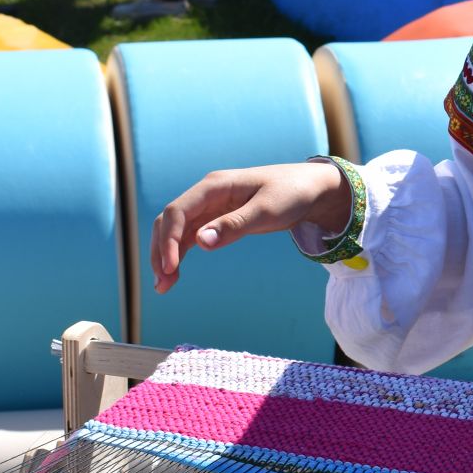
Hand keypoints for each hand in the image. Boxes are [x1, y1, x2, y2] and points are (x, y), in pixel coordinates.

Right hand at [149, 162, 351, 293]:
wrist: (312, 189)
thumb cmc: (292, 194)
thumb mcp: (267, 211)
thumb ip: (234, 225)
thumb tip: (200, 241)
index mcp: (215, 186)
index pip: (177, 211)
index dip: (168, 240)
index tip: (170, 267)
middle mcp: (207, 194)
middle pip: (169, 221)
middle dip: (160, 251)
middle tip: (162, 283)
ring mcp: (211, 206)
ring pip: (177, 231)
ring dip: (167, 255)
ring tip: (164, 286)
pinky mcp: (218, 218)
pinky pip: (191, 236)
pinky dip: (181, 253)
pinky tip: (176, 273)